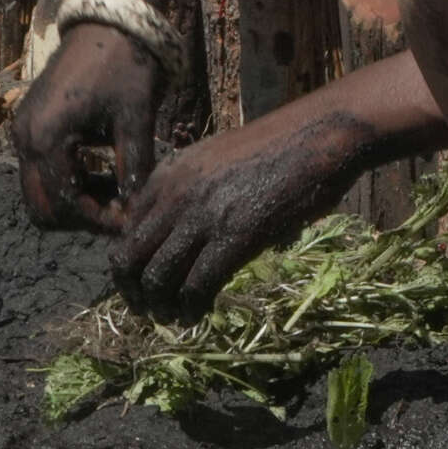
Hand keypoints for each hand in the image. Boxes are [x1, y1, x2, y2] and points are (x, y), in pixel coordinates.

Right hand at [13, 22, 165, 231]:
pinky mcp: (31, 120)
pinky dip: (68, 177)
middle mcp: (24, 137)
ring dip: (73, 197)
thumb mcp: (134, 116)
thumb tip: (136, 209)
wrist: (111, 17)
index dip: (98, 219)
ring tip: (117, 189)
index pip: (65, 203)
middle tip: (121, 209)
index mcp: (45, 137)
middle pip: (41, 205)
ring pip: (39, 188)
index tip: (131, 221)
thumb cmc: (126, 62)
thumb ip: (133, 166)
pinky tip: (104, 169)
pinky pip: (41, 166)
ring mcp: (24, 127)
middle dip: (80, 215)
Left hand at [111, 112, 373, 321]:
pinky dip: (192, 308)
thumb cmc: (280, 144)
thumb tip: (184, 231)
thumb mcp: (219, 157)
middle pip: (129, 260)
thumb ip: (192, 188)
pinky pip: (196, 286)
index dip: (130, 266)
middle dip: (135, 293)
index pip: (126, 231)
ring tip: (176, 316)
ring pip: (156, 279)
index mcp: (170, 173)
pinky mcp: (235, 235)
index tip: (145, 284)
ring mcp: (204, 214)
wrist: (322, 132)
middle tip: (152, 309)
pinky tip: (201, 313)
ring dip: (161, 306)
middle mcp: (176, 193)